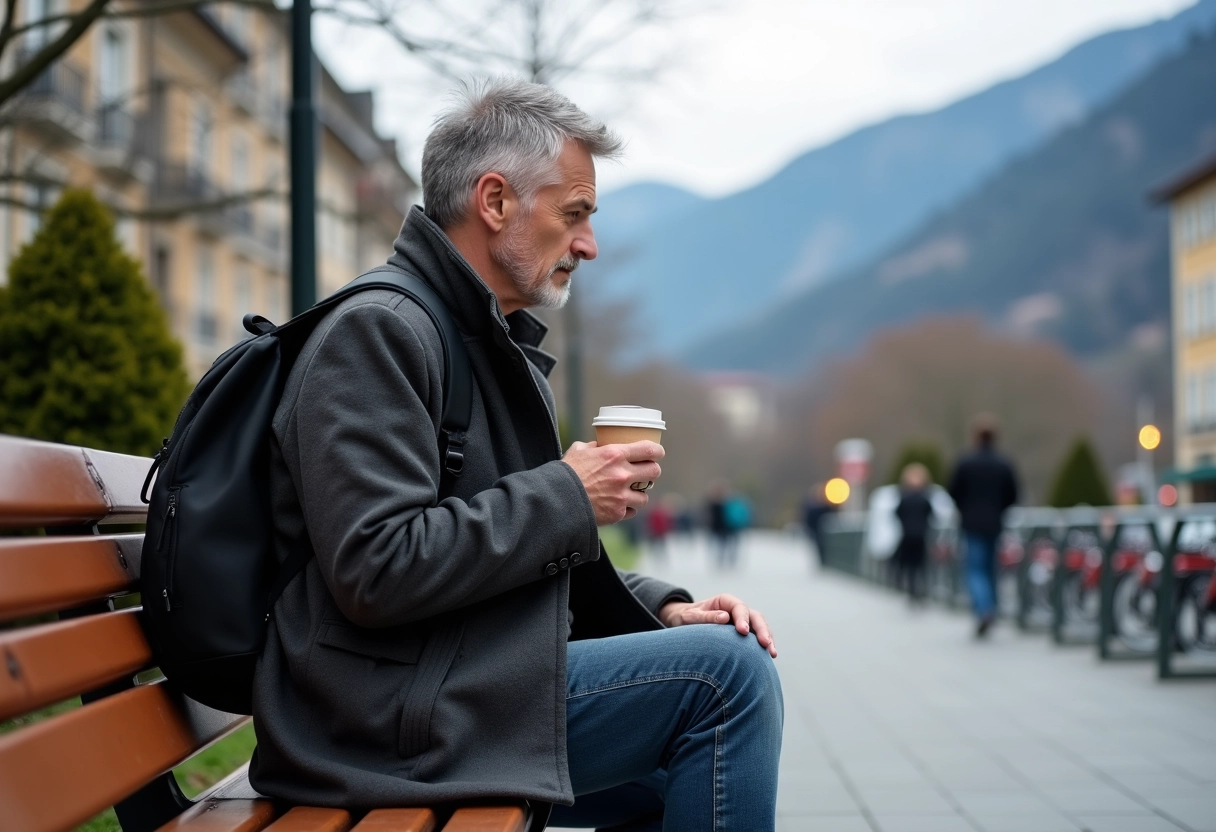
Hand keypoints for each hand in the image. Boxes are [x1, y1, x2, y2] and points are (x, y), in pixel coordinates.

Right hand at [562, 440, 663, 524]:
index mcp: (614, 455)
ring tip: (631, 492)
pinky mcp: (617, 513)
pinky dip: (627, 508)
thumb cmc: (566, 473)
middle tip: (646, 472)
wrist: (556, 500)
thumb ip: (594, 447)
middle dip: (652, 471)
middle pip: (654, 472)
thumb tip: (601, 445)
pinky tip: (619, 505)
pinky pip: (632, 510)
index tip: (658, 453)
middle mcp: (622, 474)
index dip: (657, 451)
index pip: (649, 450)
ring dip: (639, 493)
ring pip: (645, 495)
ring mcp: (621, 495)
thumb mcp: (579, 451)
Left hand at [658, 594, 776, 657]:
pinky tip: (769, 657)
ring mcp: (743, 622)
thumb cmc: (686, 618)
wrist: (685, 623)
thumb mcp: (690, 616)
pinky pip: (756, 638)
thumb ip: (706, 617)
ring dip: (767, 638)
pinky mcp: (744, 635)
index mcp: (725, 601)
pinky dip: (763, 646)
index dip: (743, 618)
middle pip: (755, 616)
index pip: (739, 607)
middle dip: (762, 629)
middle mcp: (737, 610)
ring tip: (772, 653)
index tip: (743, 631)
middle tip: (765, 644)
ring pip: (760, 627)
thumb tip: (725, 617)